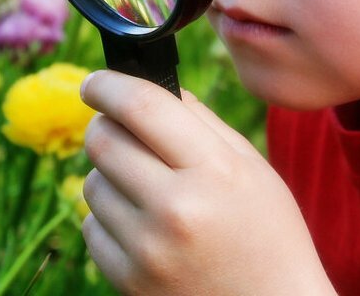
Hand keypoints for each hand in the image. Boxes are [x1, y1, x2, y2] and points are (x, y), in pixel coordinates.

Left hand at [80, 70, 334, 294]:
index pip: (141, 106)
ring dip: (109, 176)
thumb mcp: (252, 168)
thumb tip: (147, 84)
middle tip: (119, 130)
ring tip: (147, 190)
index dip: (108, 85)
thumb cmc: (268, 235)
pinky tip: (144, 227)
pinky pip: (91, 227)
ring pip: (92, 183)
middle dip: (105, 126)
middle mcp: (176, 209)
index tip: (97, 82)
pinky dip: (109, 219)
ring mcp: (148, 250)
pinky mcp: (128, 282)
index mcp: (213, 171)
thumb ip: (200, 121)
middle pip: (103, 140)